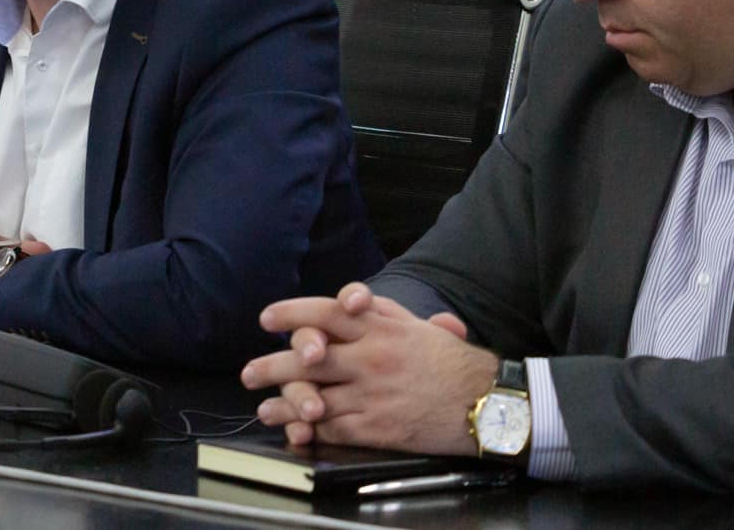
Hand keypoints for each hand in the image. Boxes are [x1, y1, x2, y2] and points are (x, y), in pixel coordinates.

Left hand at [240, 281, 495, 454]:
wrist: (484, 403)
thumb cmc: (453, 363)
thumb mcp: (418, 326)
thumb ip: (383, 314)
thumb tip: (355, 302)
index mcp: (380, 326)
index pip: (326, 312)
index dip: (292, 313)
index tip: (268, 319)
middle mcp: (370, 357)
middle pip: (308, 357)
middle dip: (272, 365)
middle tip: (249, 371)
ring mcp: (370, 393)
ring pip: (312, 396)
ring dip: (282, 403)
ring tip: (263, 407)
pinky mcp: (375, 427)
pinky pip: (331, 428)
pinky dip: (307, 429)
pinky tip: (293, 430)